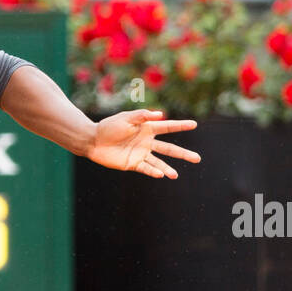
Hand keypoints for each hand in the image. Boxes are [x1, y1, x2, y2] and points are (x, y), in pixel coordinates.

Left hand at [84, 109, 199, 178]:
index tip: (194, 124)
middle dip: (183, 154)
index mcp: (147, 128)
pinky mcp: (133, 164)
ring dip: (168, 168)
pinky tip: (161, 175)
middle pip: (169, 149)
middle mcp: (147, 142)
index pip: (168, 127)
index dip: (181, 126)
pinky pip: (146, 168)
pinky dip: (153, 172)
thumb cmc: (109, 126)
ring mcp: (141, 154)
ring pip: (159, 162)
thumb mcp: (126, 118)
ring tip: (176, 175)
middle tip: (197, 158)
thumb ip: (142, 116)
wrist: (94, 140)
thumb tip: (160, 114)